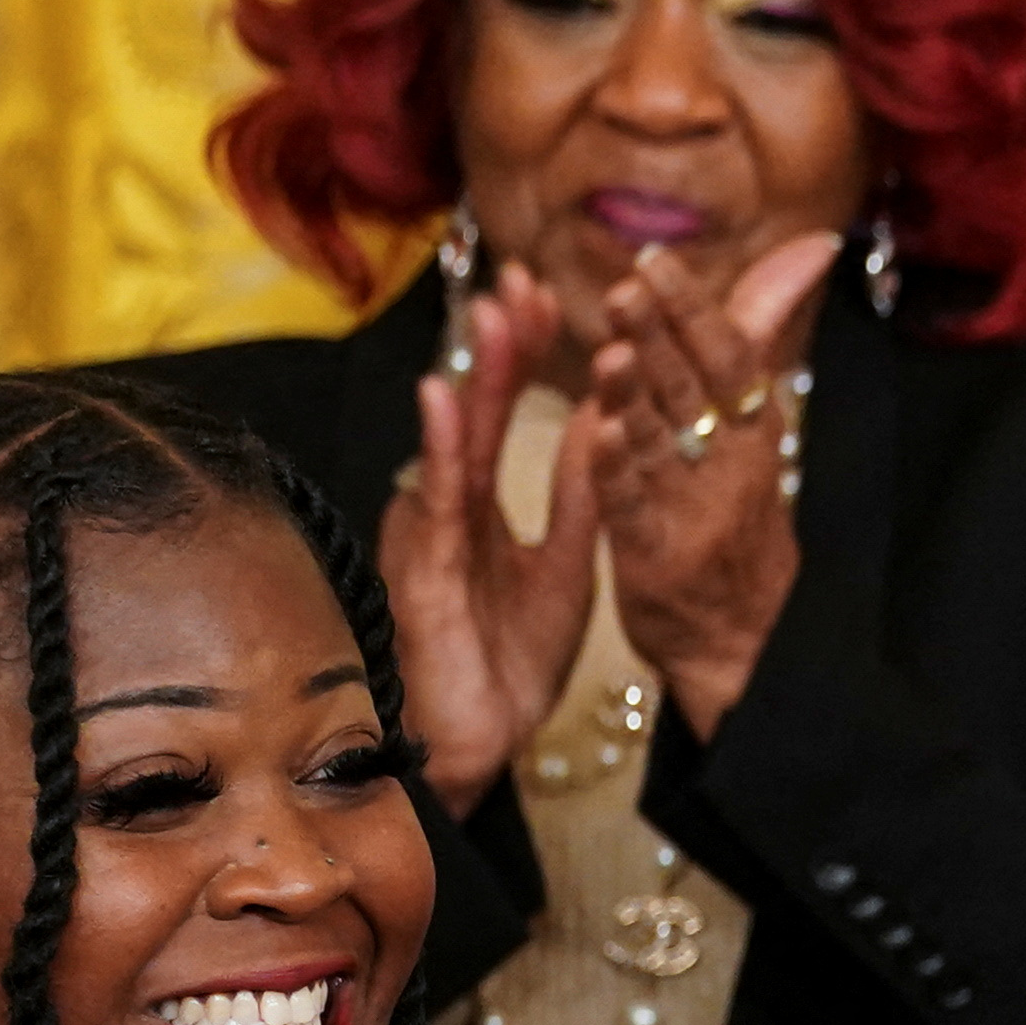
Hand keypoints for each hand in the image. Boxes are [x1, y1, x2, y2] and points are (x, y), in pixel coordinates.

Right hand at [376, 260, 599, 809]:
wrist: (479, 747)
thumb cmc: (507, 664)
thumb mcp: (566, 565)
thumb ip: (578, 493)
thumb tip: (600, 415)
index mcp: (479, 505)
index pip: (501, 411)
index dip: (521, 354)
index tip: (545, 294)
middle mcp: (447, 509)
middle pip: (474, 411)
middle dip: (498, 343)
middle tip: (518, 277)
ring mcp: (431, 537)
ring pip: (455, 444)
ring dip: (474, 375)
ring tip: (494, 314)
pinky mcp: (425, 573)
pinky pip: (438, 503)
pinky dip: (442, 447)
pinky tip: (445, 396)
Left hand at [585, 233, 835, 731]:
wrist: (743, 635)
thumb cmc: (739, 510)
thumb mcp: (755, 414)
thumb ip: (760, 328)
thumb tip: (812, 245)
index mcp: (751, 419)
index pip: (728, 352)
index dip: (694, 309)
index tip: (655, 261)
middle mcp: (726, 456)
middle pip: (690, 387)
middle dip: (657, 337)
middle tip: (625, 290)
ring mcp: (690, 505)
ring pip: (658, 439)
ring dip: (633, 396)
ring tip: (609, 354)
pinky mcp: (654, 553)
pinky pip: (633, 504)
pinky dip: (617, 468)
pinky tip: (599, 434)